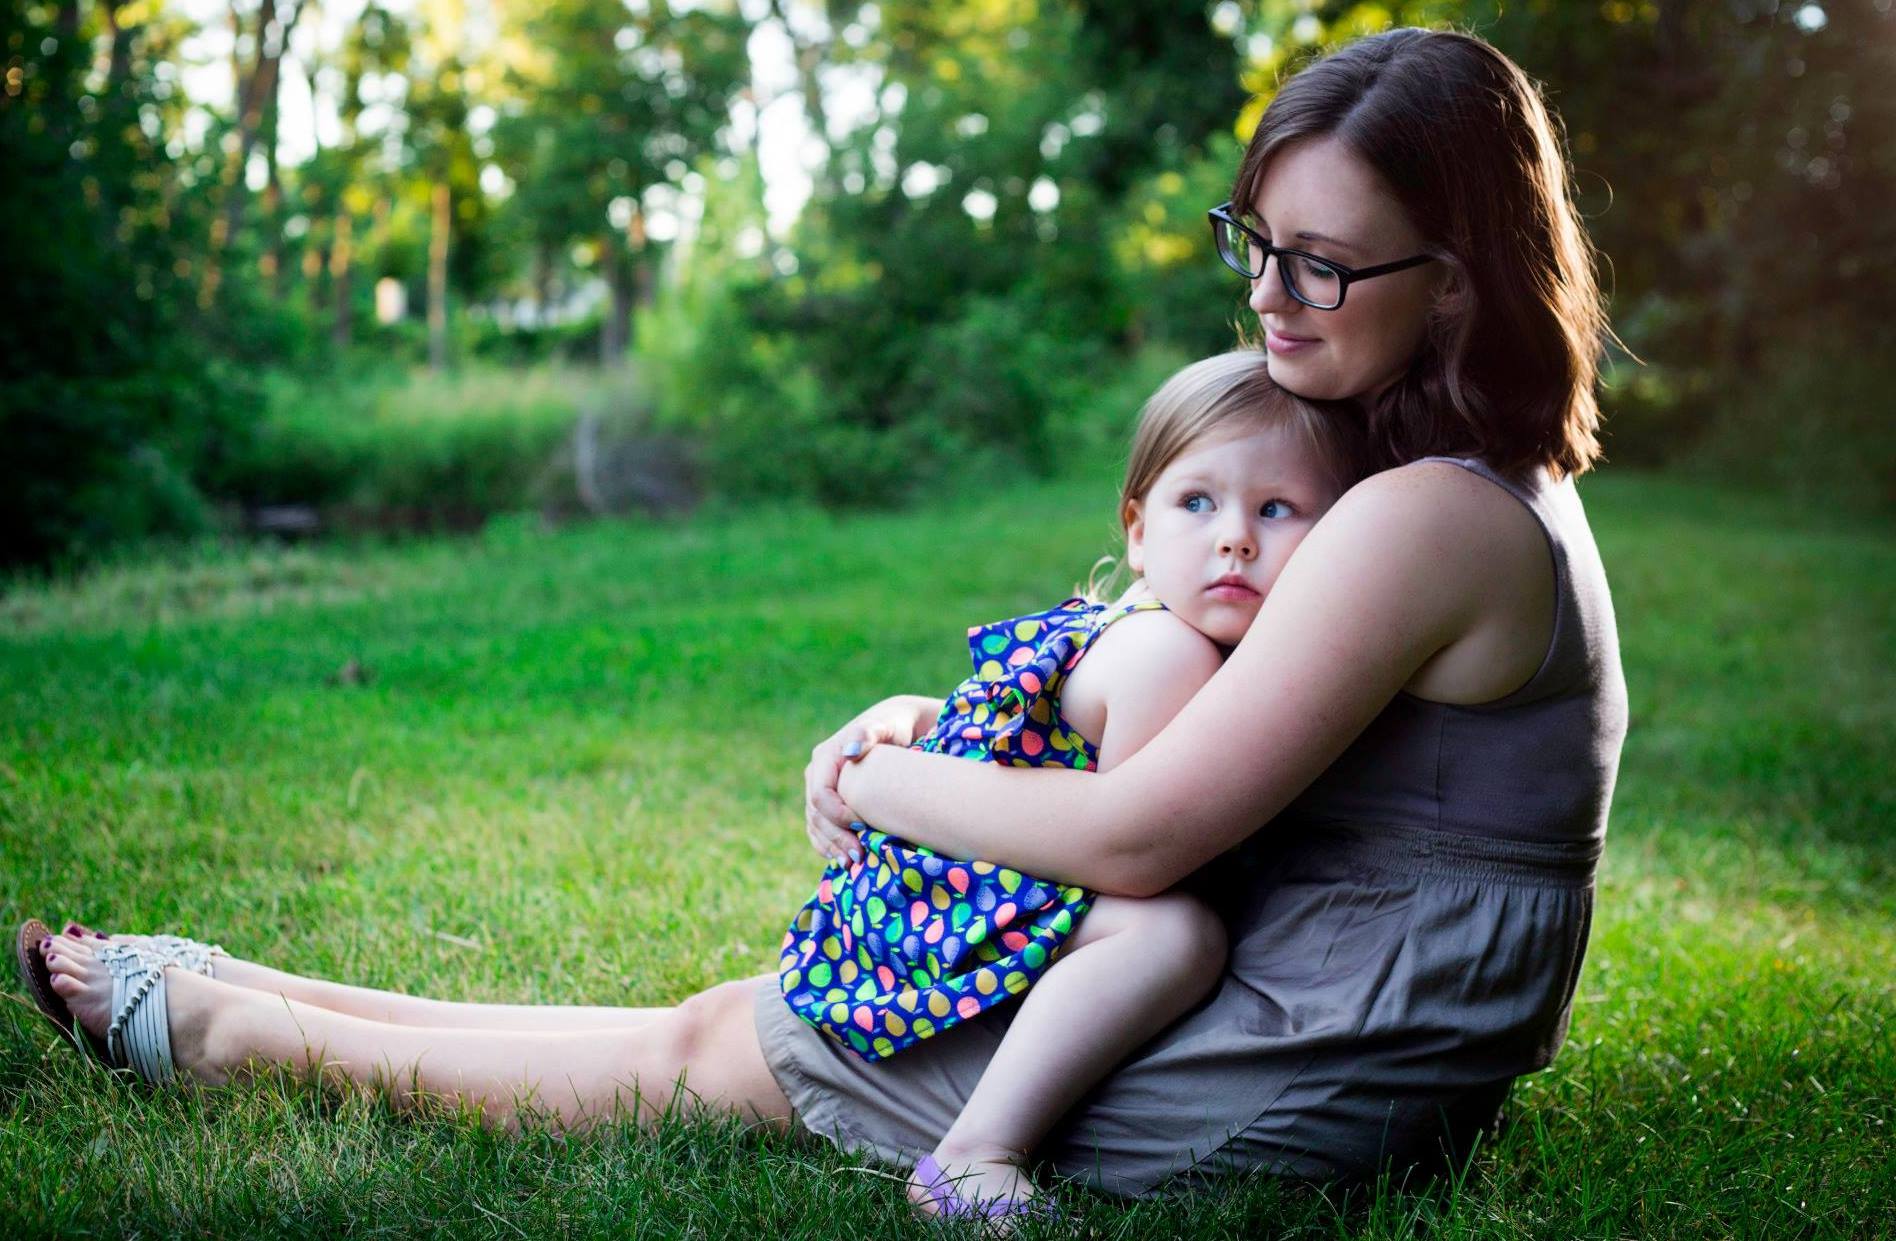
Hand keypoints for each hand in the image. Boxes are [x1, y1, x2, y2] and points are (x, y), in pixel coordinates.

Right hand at [804, 715, 902, 865]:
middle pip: (816, 814)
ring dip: (830, 847)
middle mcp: (816, 773)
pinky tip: (842, 861)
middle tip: (858, 857)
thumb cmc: (892, 726)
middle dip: (835, 837)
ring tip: (851, 864)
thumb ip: (866, 734)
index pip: (820, 794)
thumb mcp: (882, 725)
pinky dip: (828, 846)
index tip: (863, 827)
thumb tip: (850, 753)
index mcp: (824, 757)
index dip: (837, 814)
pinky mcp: (827, 802)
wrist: (894, 727)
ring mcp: (819, 788)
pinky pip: (819, 828)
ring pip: (815, 824)